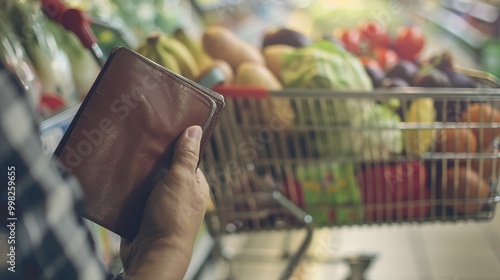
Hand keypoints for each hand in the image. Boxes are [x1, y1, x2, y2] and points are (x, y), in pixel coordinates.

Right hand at [120, 125, 209, 279]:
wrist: (152, 254)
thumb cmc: (172, 219)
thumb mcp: (180, 180)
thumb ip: (186, 156)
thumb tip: (195, 129)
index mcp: (195, 185)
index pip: (187, 158)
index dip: (177, 144)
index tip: (163, 129)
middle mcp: (180, 195)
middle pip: (165, 168)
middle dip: (153, 159)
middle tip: (139, 141)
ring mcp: (161, 205)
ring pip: (147, 182)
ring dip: (137, 174)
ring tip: (124, 155)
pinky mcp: (143, 214)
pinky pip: (134, 196)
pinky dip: (127, 189)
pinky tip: (116, 176)